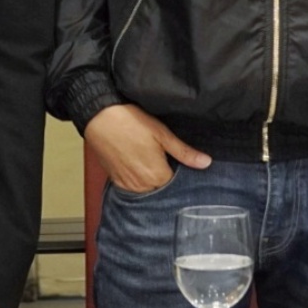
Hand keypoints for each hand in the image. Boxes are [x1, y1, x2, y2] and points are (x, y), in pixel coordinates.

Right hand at [83, 103, 210, 194]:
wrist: (100, 118)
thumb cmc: (132, 122)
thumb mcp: (162, 134)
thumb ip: (184, 152)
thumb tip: (207, 163)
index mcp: (158, 176)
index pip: (177, 184)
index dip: (180, 172)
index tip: (179, 162)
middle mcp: (143, 186)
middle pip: (162, 188)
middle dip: (165, 177)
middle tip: (164, 158)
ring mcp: (128, 185)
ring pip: (148, 189)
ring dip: (151, 180)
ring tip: (150, 161)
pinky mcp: (116, 181)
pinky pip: (133, 187)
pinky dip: (138, 180)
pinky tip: (138, 164)